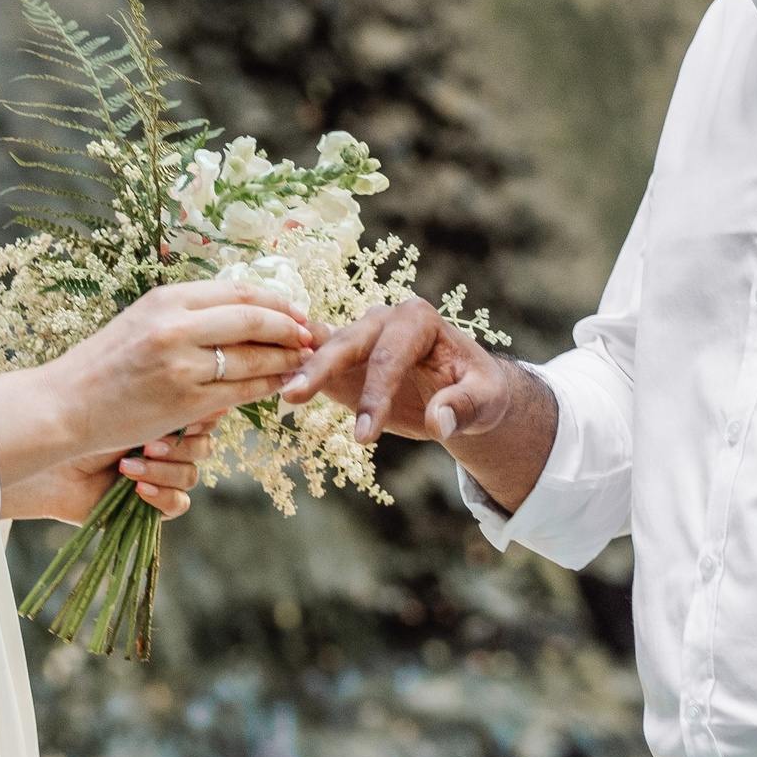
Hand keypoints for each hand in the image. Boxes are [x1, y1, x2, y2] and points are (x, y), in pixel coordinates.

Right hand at [0, 279, 314, 486]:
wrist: (65, 405)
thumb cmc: (105, 365)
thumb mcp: (143, 322)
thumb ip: (187, 315)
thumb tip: (242, 312)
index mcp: (167, 299)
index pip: (238, 291)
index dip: (275, 301)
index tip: (295, 310)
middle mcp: (176, 325)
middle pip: (252, 318)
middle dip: (288, 327)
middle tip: (308, 334)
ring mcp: (181, 364)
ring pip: (252, 357)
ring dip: (284, 358)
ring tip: (301, 360)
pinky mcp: (185, 401)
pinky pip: (240, 391)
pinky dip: (266, 386)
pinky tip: (279, 385)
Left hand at [2, 417, 216, 523]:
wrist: (47, 461)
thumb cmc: (81, 422)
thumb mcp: (133, 401)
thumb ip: (173, 397)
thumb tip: (218, 395)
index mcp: (165, 412)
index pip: (205, 413)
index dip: (197, 416)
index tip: (177, 412)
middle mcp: (165, 443)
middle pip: (204, 445)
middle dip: (177, 444)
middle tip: (147, 442)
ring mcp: (159, 475)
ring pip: (191, 475)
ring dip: (162, 471)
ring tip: (129, 465)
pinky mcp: (150, 505)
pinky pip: (179, 505)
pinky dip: (161, 496)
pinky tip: (135, 490)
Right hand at [282, 297, 517, 441]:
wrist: (464, 391)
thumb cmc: (479, 390)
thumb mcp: (486, 399)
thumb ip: (464, 406)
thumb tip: (439, 420)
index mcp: (419, 320)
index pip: (392, 356)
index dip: (377, 394)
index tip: (365, 437)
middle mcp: (384, 319)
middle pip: (350, 342)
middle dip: (322, 368)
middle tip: (295, 398)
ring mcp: (361, 335)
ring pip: (327, 347)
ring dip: (302, 369)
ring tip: (280, 393)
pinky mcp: (345, 356)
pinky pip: (316, 354)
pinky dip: (294, 363)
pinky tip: (270, 377)